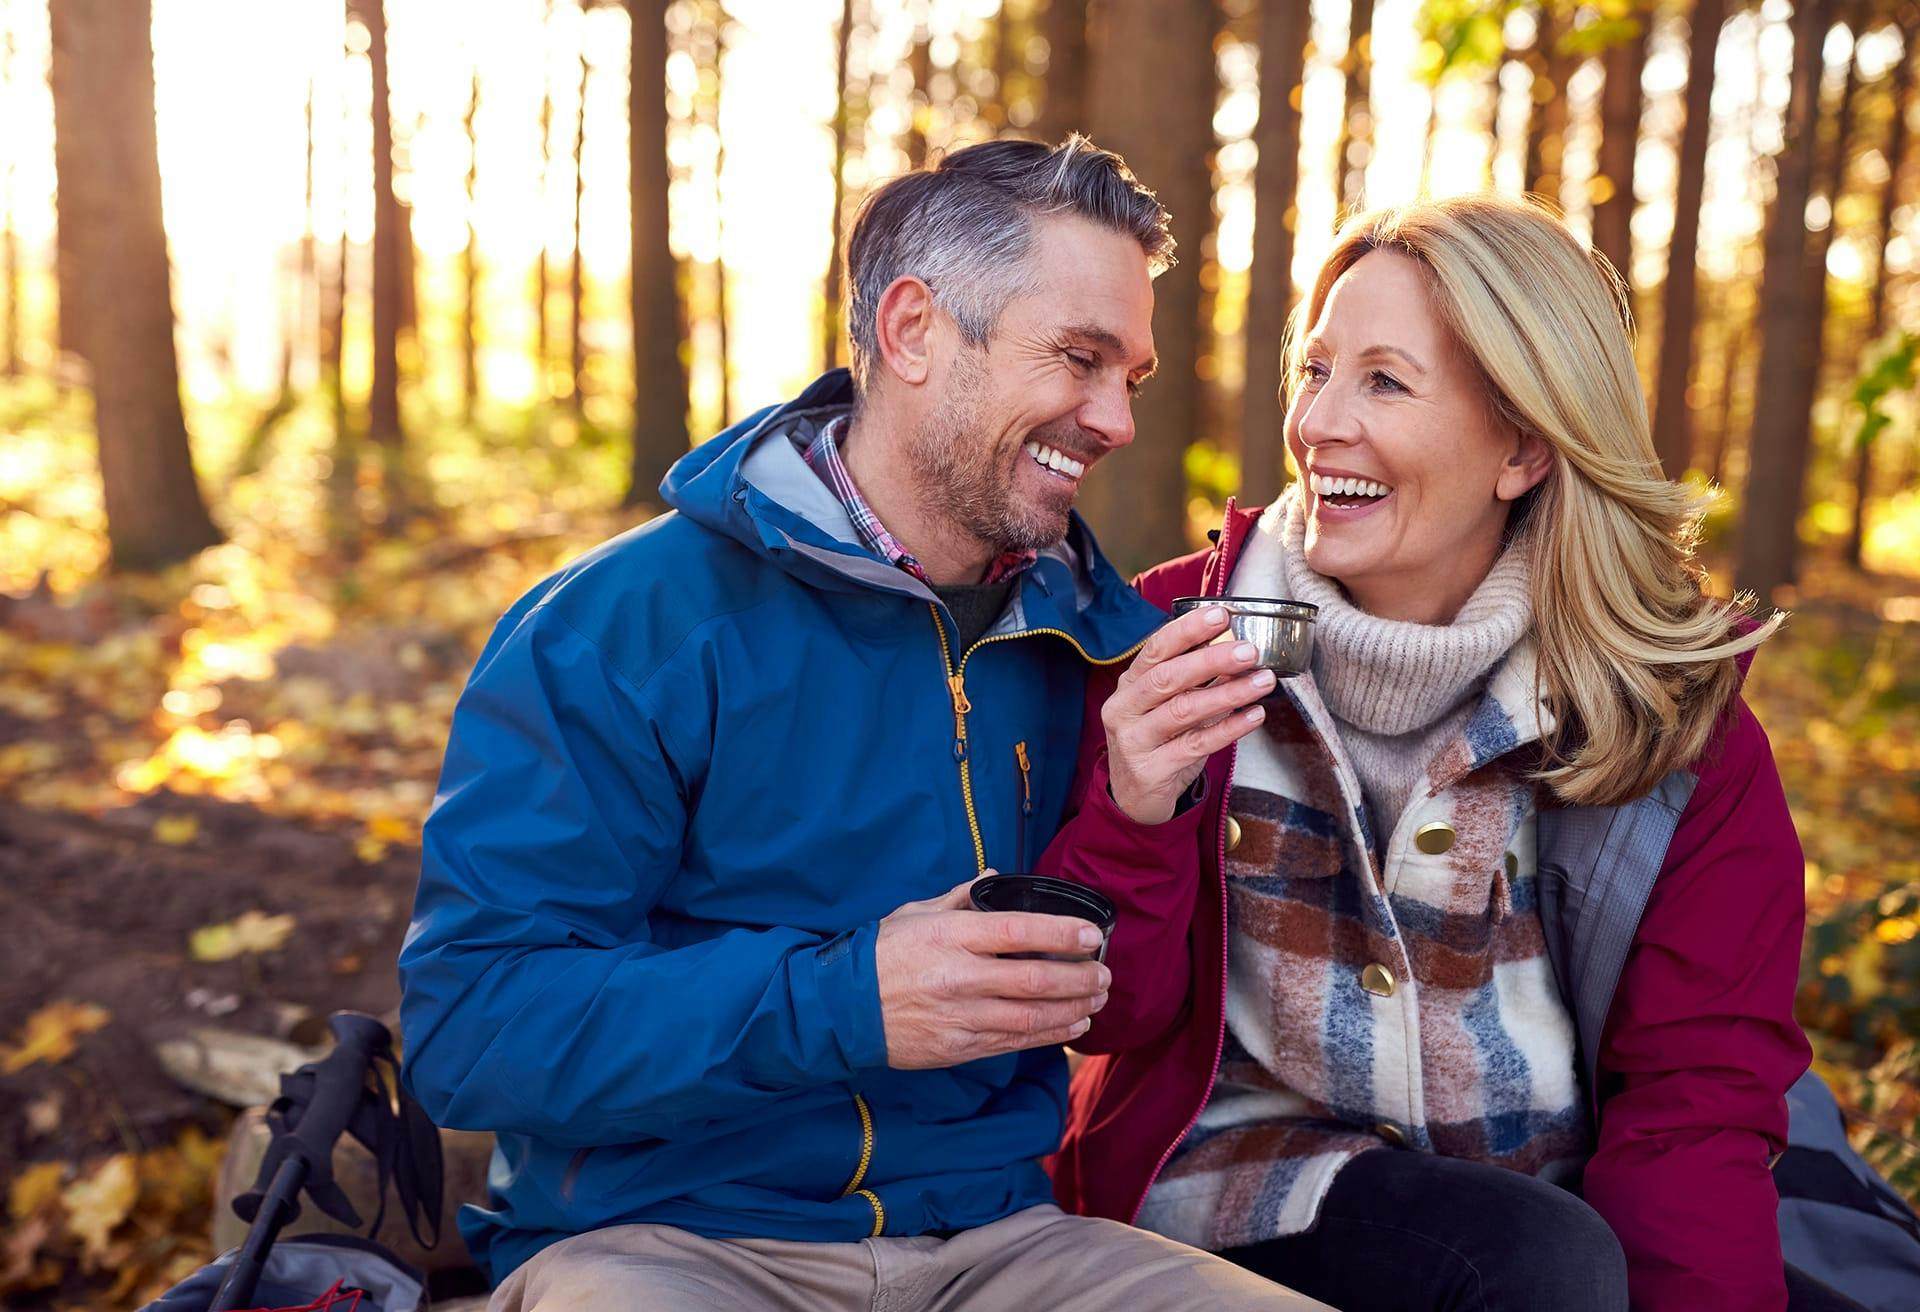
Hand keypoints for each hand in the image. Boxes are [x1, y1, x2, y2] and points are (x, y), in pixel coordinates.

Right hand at [874, 877, 1111, 1069]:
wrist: (843, 1009)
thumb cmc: (881, 954)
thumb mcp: (915, 913)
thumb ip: (960, 897)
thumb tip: (993, 877)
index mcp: (951, 935)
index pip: (1018, 930)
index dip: (1062, 932)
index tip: (1092, 935)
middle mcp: (960, 976)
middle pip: (1035, 978)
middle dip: (1080, 977)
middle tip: (1105, 974)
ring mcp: (960, 1015)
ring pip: (1032, 1017)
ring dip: (1073, 1009)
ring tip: (1097, 999)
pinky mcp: (959, 1047)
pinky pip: (1014, 1042)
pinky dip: (1049, 1035)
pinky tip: (1071, 1024)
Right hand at [1104, 604, 1273, 824]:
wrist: (1133, 799)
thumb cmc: (1157, 743)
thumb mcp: (1167, 706)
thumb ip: (1194, 681)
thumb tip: (1237, 648)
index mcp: (1129, 685)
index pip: (1155, 649)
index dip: (1187, 629)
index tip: (1221, 613)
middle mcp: (1124, 709)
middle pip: (1168, 677)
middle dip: (1211, 659)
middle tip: (1249, 650)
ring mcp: (1134, 740)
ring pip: (1184, 710)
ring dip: (1229, 693)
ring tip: (1263, 681)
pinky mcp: (1151, 770)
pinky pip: (1196, 745)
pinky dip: (1229, 728)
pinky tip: (1255, 715)